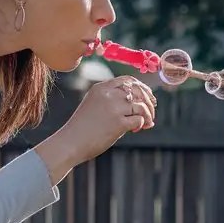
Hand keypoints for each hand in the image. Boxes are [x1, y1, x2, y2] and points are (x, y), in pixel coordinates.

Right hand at [37, 76, 156, 177]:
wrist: (71, 142)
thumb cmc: (83, 127)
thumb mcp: (94, 105)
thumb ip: (112, 101)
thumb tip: (140, 107)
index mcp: (101, 88)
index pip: (128, 80)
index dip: (142, 87)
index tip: (148, 96)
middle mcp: (108, 95)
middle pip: (138, 91)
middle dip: (149, 101)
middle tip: (152, 110)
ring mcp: (114, 108)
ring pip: (141, 106)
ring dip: (148, 115)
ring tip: (146, 123)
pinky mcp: (119, 123)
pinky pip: (139, 120)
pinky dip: (142, 124)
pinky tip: (136, 130)